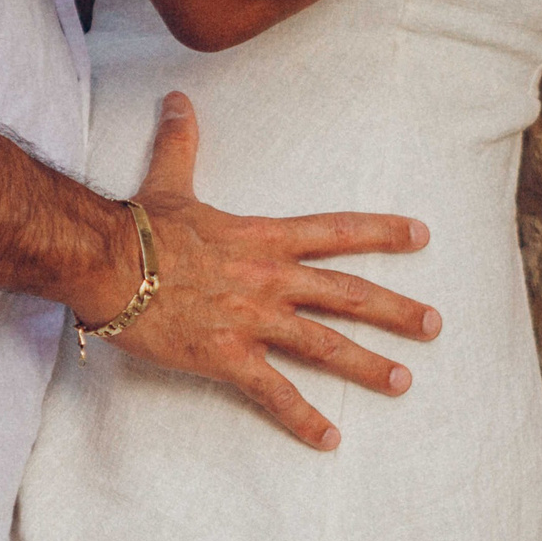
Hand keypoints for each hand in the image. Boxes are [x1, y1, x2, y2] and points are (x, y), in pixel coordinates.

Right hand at [74, 93, 438, 449]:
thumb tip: (177, 101)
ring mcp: (253, 320)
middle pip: (348, 295)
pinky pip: (275, 393)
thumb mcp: (168, 180)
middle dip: (396, 310)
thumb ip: (182, 143)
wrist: (106, 261)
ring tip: (405, 381)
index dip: (383, 233)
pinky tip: (331, 440)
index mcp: (264, 238)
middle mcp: (270, 279)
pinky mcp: (228, 357)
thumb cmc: (137, 226)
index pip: (337, 233)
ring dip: (369, 365)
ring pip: (326, 345)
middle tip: (435, 326)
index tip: (422, 237)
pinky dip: (304, 419)